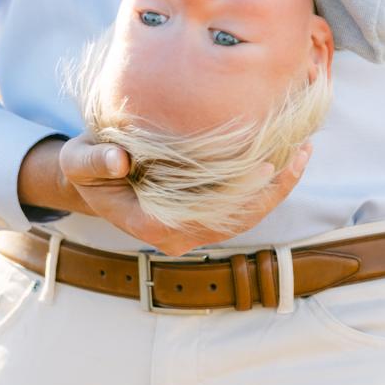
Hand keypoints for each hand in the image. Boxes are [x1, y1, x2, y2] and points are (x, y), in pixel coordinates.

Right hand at [72, 141, 315, 257]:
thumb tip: (118, 159)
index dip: (240, 193)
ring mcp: (194, 228)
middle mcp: (178, 234)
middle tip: (301, 153)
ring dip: (277, 188)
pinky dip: (267, 185)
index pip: (207, 214)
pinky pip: (243, 206)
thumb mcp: (79, 161)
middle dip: (273, 190)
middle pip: (237, 219)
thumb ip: (94, 161)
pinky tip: (288, 156)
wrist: (94, 176)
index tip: (267, 165)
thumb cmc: (88, 166)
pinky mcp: (205, 214)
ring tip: (304, 151)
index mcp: (151, 224)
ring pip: (246, 215)